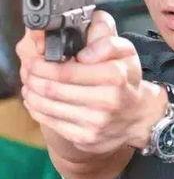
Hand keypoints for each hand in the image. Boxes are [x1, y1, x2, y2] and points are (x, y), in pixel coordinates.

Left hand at [17, 10, 165, 154]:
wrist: (139, 116)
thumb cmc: (126, 79)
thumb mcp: (125, 51)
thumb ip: (105, 40)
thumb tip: (83, 55)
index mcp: (114, 76)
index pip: (65, 72)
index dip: (42, 65)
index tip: (34, 60)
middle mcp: (106, 101)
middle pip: (52, 89)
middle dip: (33, 78)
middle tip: (28, 71)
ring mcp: (95, 123)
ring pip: (48, 107)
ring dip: (32, 94)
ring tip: (30, 84)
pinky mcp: (86, 138)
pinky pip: (52, 123)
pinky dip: (38, 110)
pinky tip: (37, 101)